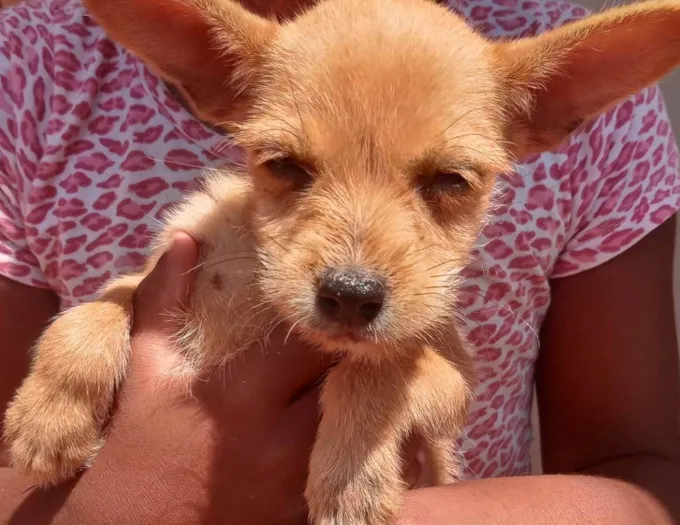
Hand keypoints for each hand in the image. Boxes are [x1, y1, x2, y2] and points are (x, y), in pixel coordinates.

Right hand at [8, 233, 428, 524]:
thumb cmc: (140, 443)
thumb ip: (166, 299)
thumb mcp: (148, 368)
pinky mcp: (301, 509)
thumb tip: (185, 238)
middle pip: (346, 380)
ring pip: (354, 423)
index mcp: (244, 391)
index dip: (332, 321)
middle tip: (364, 338)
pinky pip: (344, 466)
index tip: (339, 310)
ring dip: (356, 399)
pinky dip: (350, 444)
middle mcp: (280, 435)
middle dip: (353, 358)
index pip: (314, 340)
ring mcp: (296, 478)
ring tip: (361, 379)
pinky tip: (350, 429)